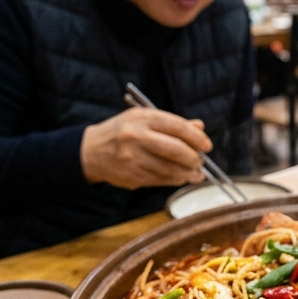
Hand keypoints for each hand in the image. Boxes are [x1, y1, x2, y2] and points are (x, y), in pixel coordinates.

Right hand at [80, 108, 211, 189]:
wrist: (90, 151)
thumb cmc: (123, 132)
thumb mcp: (144, 119)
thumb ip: (172, 123)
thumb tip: (200, 128)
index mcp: (142, 118)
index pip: (178, 127)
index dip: (197, 138)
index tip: (207, 146)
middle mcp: (136, 136)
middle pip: (176, 150)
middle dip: (194, 158)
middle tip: (200, 161)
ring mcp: (132, 157)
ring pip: (170, 169)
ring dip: (187, 173)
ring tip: (195, 173)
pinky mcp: (131, 175)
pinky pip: (160, 180)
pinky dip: (174, 180)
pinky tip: (180, 178)